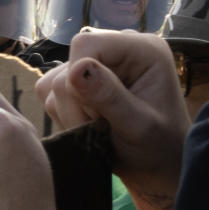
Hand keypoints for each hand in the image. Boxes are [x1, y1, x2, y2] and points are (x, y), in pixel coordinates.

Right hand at [35, 29, 188, 209]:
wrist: (157, 166)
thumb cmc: (159, 147)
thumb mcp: (139, 126)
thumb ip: (109, 97)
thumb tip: (76, 69)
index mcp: (142, 50)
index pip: (85, 44)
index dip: (77, 77)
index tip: (96, 113)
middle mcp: (118, 49)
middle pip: (67, 65)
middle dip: (77, 104)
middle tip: (103, 127)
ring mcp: (98, 65)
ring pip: (53, 82)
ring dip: (70, 113)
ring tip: (99, 129)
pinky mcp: (81, 81)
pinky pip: (49, 93)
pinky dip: (64, 115)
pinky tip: (89, 125)